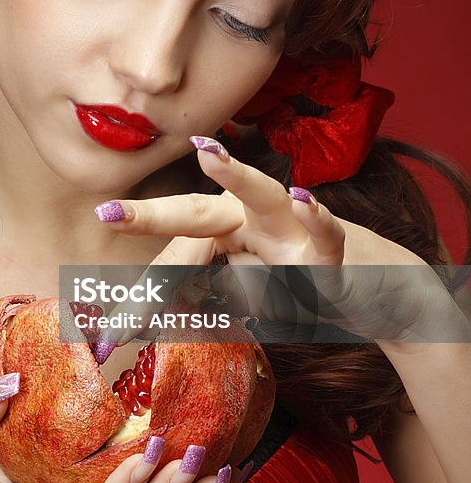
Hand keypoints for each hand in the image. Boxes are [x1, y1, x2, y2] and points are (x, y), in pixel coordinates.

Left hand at [93, 136, 467, 345]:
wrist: (375, 292)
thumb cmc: (297, 286)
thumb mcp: (239, 302)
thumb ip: (193, 303)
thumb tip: (132, 321)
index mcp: (223, 232)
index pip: (176, 257)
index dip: (145, 290)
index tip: (112, 327)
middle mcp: (252, 221)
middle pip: (198, 212)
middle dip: (153, 214)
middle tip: (108, 215)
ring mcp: (292, 230)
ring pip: (264, 197)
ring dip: (238, 175)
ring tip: (209, 155)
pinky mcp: (334, 248)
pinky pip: (326, 233)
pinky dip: (318, 219)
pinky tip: (307, 200)